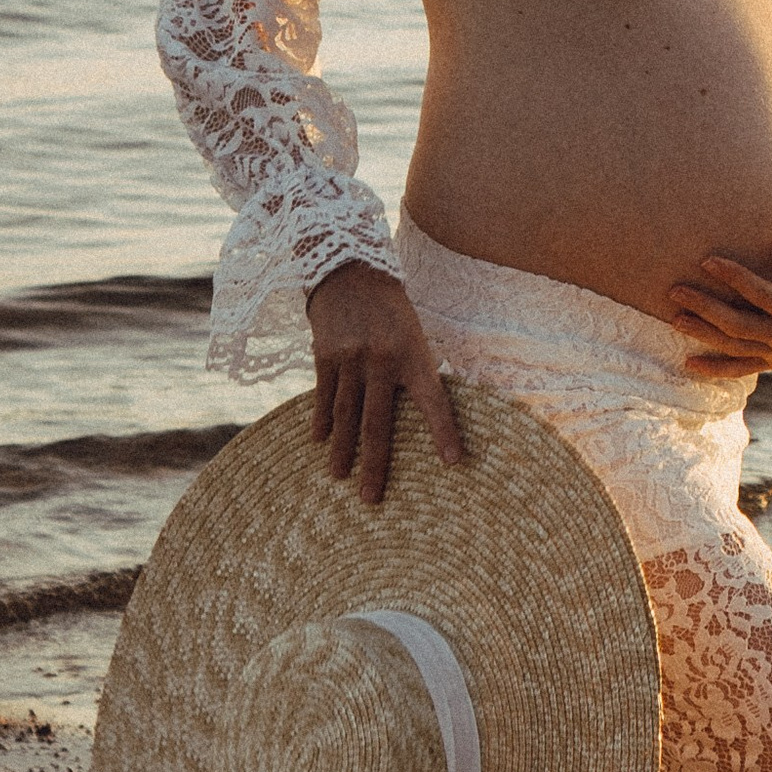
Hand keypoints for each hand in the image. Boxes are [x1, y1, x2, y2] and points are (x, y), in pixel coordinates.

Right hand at [305, 262, 463, 504]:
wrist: (351, 271)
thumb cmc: (392, 311)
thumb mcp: (414, 336)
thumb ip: (413, 373)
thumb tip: (419, 418)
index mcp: (414, 356)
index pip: (434, 401)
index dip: (444, 432)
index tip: (454, 463)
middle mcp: (382, 360)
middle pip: (378, 423)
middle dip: (375, 465)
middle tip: (371, 500)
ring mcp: (350, 359)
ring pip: (345, 414)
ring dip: (341, 450)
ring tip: (339, 478)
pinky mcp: (325, 355)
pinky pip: (323, 395)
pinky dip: (321, 420)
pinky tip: (318, 440)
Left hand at [662, 238, 771, 379]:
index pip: (763, 296)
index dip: (736, 278)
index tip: (708, 261)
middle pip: (741, 325)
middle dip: (706, 308)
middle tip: (675, 290)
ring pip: (736, 347)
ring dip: (703, 334)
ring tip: (674, 318)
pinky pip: (742, 369)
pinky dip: (716, 368)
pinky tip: (689, 364)